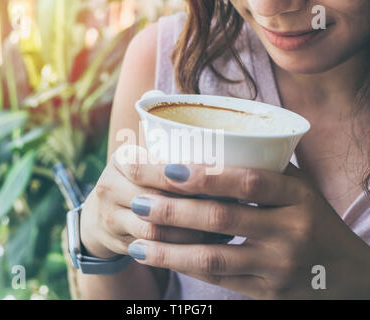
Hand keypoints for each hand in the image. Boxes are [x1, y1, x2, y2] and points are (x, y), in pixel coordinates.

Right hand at [80, 145, 225, 258]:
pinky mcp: (118, 243)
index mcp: (122, 159)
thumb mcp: (150, 162)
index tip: (217, 183)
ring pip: (155, 231)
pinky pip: (153, 251)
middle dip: (194, 208)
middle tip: (229, 211)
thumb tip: (232, 160)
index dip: (181, 177)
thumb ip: (177, 158)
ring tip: (224, 233)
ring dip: (191, 234)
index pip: (148, 167)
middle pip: (154, 201)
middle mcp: (109, 186)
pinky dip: (181, 250)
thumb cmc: (142, 181)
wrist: (105, 213)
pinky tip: (206, 247)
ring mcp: (110, 218)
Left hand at [125, 161, 369, 298]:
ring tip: (135, 238)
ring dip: (168, 248)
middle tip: (135, 199)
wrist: (346, 275)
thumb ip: (263, 170)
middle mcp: (290, 231)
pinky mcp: (267, 293)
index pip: (246, 181)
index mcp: (297, 196)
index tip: (165, 167)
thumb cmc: (313, 220)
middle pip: (221, 217)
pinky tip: (160, 258)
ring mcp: (278, 266)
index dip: (204, 174)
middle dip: (171, 208)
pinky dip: (185, 267)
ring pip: (213, 256)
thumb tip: (210, 144)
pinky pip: (218, 279)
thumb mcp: (298, 189)